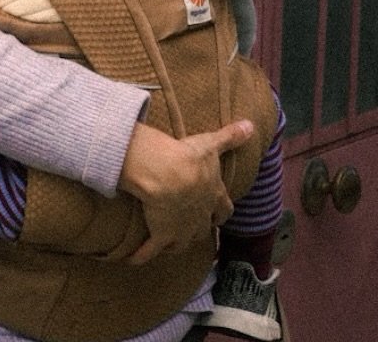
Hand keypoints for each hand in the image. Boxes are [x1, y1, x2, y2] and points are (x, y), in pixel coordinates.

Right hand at [118, 119, 254, 264]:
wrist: (169, 173)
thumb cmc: (190, 158)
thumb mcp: (211, 144)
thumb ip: (231, 136)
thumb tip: (251, 125)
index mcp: (214, 195)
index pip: (223, 209)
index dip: (220, 213)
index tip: (219, 217)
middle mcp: (201, 216)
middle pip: (203, 229)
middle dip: (200, 231)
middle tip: (194, 231)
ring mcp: (181, 229)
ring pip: (182, 243)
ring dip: (176, 244)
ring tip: (168, 245)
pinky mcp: (161, 234)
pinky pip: (151, 250)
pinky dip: (142, 256)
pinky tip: (133, 259)